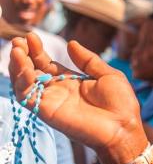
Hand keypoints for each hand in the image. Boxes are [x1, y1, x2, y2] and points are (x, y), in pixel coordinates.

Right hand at [8, 34, 148, 163]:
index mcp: (70, 82)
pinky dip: (22, 82)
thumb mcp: (107, 75)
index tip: (31, 36)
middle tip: (19, 40)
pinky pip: (27, 96)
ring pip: (24, 83)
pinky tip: (24, 67)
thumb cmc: (121, 104)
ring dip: (18, 66)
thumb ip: (88, 60)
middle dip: (23, 55)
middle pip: (32, 71)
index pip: (47, 64)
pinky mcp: (46, 111)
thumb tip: (71, 43)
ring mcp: (50, 101)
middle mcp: (57, 91)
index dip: (37, 51)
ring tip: (16, 50)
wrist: (123, 127)